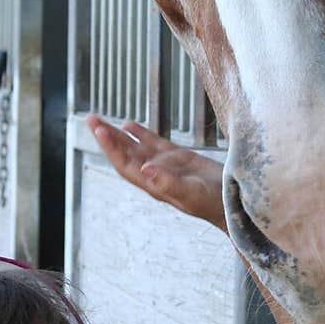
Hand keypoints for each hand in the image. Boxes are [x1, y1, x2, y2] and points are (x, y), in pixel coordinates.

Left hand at [87, 115, 227, 232]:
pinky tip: (129, 125)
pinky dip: (140, 134)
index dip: (111, 147)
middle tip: (91, 118)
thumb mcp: (191, 193)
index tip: (99, 130)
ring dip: (118, 134)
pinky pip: (153, 143)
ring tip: (101, 120)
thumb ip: (168, 182)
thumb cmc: (214, 204)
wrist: (233, 205)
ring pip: (135, 147)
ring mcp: (165, 165)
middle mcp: (154, 174)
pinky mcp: (178, 158)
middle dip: (106, 137)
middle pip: (124, 153)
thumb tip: (145, 169)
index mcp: (153, 184)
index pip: (125, 163)